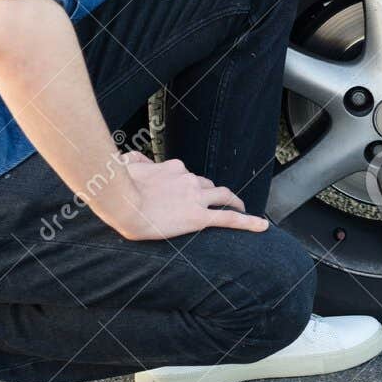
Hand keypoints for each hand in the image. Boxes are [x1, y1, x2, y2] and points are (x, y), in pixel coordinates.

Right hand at [102, 152, 269, 239]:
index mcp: (174, 168)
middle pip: (208, 184)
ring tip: (241, 207)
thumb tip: (130, 155)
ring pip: (223, 196)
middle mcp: (189, 179)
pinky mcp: (198, 217)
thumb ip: (133, 159)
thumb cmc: (117, 186)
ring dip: (234, 201)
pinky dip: (249, 222)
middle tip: (216, 202)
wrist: (120, 203)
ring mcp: (195, 198)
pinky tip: (263, 226)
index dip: (187, 184)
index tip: (183, 193)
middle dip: (212, 192)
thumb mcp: (125, 164)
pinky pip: (229, 219)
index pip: (187, 175)